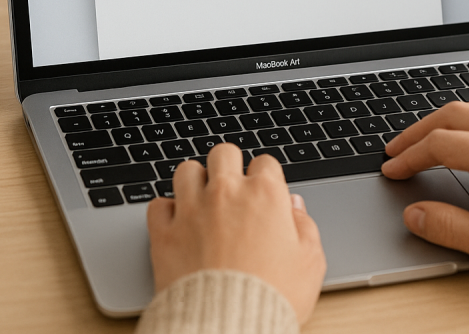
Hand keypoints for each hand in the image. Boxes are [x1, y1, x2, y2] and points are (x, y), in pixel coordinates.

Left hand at [146, 144, 326, 321]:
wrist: (229, 327)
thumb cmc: (273, 297)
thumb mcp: (310, 263)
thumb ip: (306, 227)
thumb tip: (295, 207)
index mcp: (265, 196)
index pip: (265, 163)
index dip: (267, 177)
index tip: (265, 192)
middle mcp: (226, 194)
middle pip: (224, 153)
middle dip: (229, 165)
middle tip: (232, 185)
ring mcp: (192, 211)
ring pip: (186, 170)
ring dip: (195, 181)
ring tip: (202, 198)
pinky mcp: (165, 233)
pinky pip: (158, 204)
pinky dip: (166, 211)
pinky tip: (177, 223)